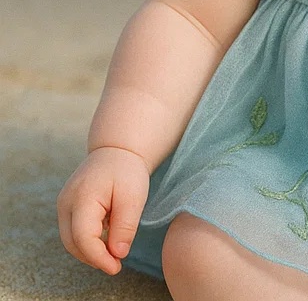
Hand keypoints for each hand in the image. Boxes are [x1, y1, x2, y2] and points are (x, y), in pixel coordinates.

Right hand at [57, 146, 149, 274]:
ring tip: (113, 253)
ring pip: (71, 240)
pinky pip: (73, 231)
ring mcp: (63, 204)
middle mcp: (66, 202)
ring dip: (90, 251)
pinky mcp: (67, 206)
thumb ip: (125, 226)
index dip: (99, 257)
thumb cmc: (127, 170)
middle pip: (73, 243)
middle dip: (94, 258)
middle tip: (116, 264)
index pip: (84, 238)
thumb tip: (117, 254)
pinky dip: (87, 241)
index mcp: (82, 197)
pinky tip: (106, 240)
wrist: (117, 149)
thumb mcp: (134, 197)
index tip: (116, 267)